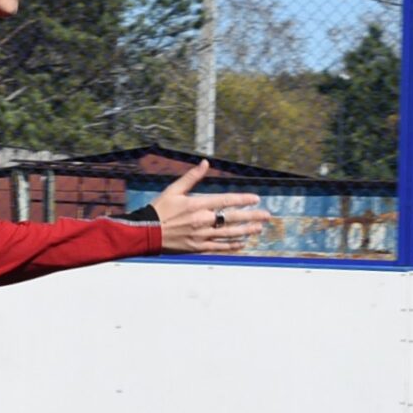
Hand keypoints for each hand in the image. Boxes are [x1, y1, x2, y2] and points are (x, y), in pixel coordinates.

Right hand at [153, 161, 269, 254]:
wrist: (145, 233)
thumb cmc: (159, 209)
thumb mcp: (173, 190)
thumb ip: (191, 177)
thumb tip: (205, 164)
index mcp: (197, 205)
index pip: (225, 201)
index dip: (242, 200)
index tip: (256, 199)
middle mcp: (202, 221)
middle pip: (232, 218)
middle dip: (251, 217)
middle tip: (267, 216)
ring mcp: (201, 236)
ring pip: (229, 234)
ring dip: (245, 231)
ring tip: (259, 229)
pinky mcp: (197, 248)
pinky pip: (219, 247)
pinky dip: (231, 246)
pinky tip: (242, 244)